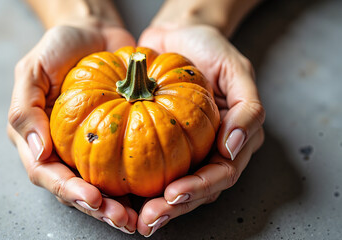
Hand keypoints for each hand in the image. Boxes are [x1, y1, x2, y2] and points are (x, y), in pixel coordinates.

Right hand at [7, 25, 136, 233]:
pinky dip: (140, 180)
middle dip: (99, 209)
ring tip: (141, 217)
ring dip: (121, 205)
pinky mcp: (118, 138)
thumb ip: (26, 110)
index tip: (94, 198)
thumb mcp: (32, 70)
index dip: (68, 190)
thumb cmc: (60, 48)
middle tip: (124, 220)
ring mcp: (91, 147)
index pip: (47, 174)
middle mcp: (64, 149)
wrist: (95, 33)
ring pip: (103, 185)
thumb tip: (37, 151)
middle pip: (77, 189)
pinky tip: (157, 191)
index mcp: (37, 138)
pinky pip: (126, 163)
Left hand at [136, 25, 264, 235]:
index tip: (174, 194)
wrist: (179, 34)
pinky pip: (148, 166)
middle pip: (195, 189)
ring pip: (172, 185)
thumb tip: (234, 147)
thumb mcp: (237, 71)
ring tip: (134, 218)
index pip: (221, 174)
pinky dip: (136, 182)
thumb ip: (247, 109)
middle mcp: (208, 149)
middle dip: (174, 207)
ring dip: (155, 205)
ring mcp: (183, 148)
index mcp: (233, 139)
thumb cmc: (210, 49)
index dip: (199, 188)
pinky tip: (119, 194)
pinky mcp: (157, 140)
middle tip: (149, 219)